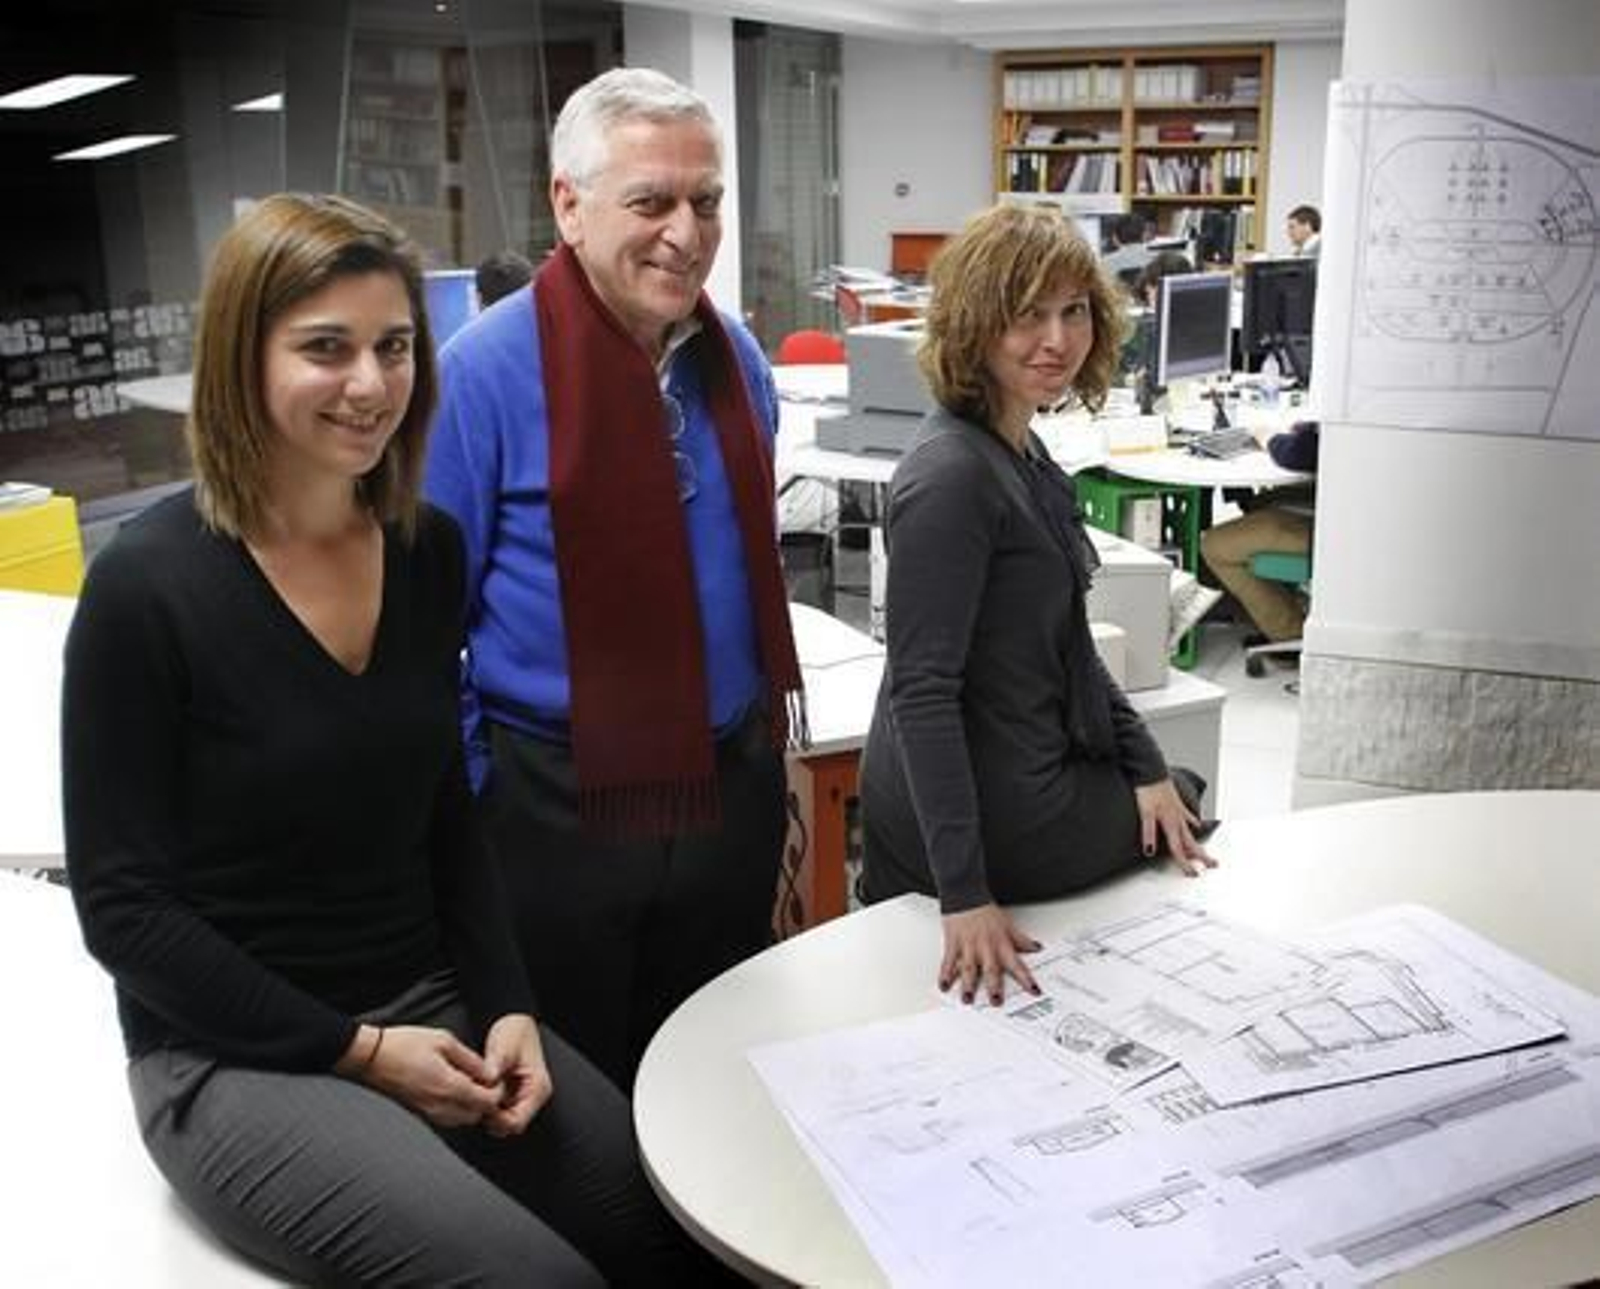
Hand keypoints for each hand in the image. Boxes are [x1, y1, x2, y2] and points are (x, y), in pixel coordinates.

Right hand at [356, 1024, 505, 1127]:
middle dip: (485, 1100)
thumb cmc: (405, 1045)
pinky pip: (448, 1120)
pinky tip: (451, 1090)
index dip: (497, 1091)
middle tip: (483, 1080)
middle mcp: (441, 1106)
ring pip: (463, 1120)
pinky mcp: (420, 1114)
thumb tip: (489, 1072)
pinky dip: (456, 1109)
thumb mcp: (444, 1041)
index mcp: (450, 1087)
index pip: (487, 1102)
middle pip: (478, 1115)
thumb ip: (470, 1059)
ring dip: (471, 1106)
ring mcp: (429, 1113)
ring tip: (467, 1084)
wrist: (371, 1058)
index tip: (494, 1077)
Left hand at [480, 1014, 552, 1138]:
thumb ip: (497, 1065)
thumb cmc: (515, 1031)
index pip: (517, 1122)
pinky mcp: (513, 1094)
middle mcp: (533, 1096)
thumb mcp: (505, 1046)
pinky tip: (479, 1094)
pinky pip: (500, 1110)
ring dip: (489, 1113)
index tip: (481, 1108)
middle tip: (475, 1103)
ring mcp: (523, 1096)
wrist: (514, 1020)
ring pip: (504, 1121)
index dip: (496, 1120)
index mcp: (537, 1088)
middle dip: (491, 1118)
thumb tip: (488, 1081)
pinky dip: (489, 1106)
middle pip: (510, 1125)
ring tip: (476, 1097)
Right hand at [940, 904, 1041, 1005]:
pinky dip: (945, 974)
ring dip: (968, 984)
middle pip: (991, 968)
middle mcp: (985, 947)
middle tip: (995, 1001)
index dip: (1026, 978)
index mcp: (1001, 943)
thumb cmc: (985, 911)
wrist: (964, 894)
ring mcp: (968, 946)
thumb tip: (1036, 948)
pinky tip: (944, 985)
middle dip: (994, 986)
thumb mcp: (1007, 924)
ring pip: (968, 967)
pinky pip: (948, 961)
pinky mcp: (952, 943)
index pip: (1017, 963)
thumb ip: (1021, 940)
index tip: (1034, 991)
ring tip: (967, 999)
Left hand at [1134, 778, 1217, 876]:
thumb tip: (1150, 851)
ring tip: (1206, 851)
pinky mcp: (1177, 803)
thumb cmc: (1148, 789)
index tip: (1192, 873)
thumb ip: (1148, 832)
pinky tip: (1197, 825)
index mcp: (1171, 823)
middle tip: (1213, 864)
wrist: (1151, 770)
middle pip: (1191, 842)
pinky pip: (1189, 817)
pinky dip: (1194, 823)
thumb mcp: (1145, 812)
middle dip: (1201, 855)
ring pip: (1191, 831)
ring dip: (1198, 842)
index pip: (1178, 849)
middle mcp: (1178, 818)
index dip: (1185, 863)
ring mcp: (1179, 811)